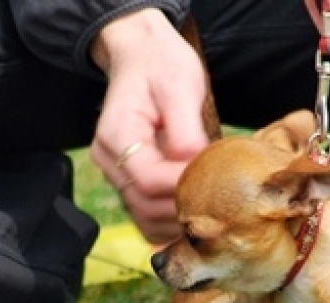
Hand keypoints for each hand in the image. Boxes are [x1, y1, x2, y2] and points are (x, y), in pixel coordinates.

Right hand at [89, 9, 209, 244]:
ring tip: (209, 212)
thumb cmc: (161, 64)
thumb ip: (186, 132)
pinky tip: (193, 212)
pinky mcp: (127, 179)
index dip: (182, 187)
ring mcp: (115, 172)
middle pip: (144, 205)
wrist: (141, 54)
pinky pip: (145, 212)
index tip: (216, 184)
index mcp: (117, 134)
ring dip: (176, 222)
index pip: (147, 178)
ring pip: (143, 217)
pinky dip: (168, 221)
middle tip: (220, 203)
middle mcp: (109, 159)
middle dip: (183, 209)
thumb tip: (196, 167)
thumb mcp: (180, 86)